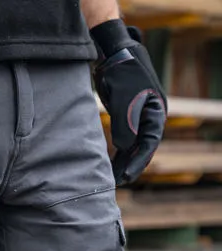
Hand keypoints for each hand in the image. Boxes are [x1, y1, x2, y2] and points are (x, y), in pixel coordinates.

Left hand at [92, 19, 166, 185]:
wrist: (114, 54)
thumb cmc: (121, 73)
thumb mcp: (123, 98)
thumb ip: (125, 123)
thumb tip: (125, 147)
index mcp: (156, 113)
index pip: (150, 142)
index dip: (139, 161)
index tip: (126, 176)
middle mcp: (150, 118)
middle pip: (143, 147)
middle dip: (132, 165)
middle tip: (119, 183)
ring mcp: (139, 118)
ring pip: (133, 145)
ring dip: (124, 161)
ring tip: (112, 180)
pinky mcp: (126, 117)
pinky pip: (124, 139)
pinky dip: (117, 152)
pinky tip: (108, 165)